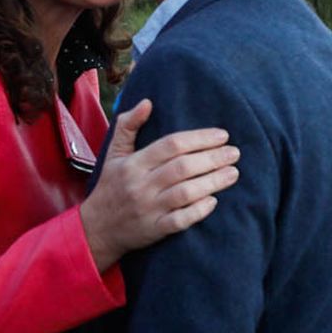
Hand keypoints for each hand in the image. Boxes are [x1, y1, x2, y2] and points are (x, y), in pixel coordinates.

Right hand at [79, 99, 240, 270]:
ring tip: (233, 173)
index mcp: (133, 163)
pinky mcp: (154, 230)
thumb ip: (128, 125)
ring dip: (213, 182)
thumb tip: (147, 102)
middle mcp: (141, 185)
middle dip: (212, 158)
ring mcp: (148, 209)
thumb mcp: (113, 153)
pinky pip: (180, 221)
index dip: (199, 138)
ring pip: (185, 193)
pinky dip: (198, 211)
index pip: (171, 145)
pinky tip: (214, 201)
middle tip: (234, 153)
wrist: (97, 228)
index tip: (222, 135)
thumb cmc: (111, 186)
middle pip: (182, 167)